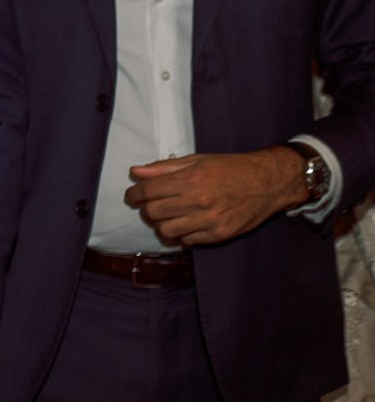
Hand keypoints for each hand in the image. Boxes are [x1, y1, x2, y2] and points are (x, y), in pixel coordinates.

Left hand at [124, 148, 307, 245]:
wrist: (268, 182)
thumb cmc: (232, 168)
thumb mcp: (198, 160)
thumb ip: (164, 168)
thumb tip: (136, 172)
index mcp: (191, 179)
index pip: (147, 192)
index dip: (134, 195)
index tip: (133, 196)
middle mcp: (199, 201)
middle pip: (153, 213)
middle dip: (146, 210)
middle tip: (150, 206)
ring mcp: (210, 221)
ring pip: (166, 231)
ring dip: (161, 225)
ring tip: (167, 216)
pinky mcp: (219, 235)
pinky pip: (187, 241)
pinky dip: (181, 235)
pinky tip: (185, 224)